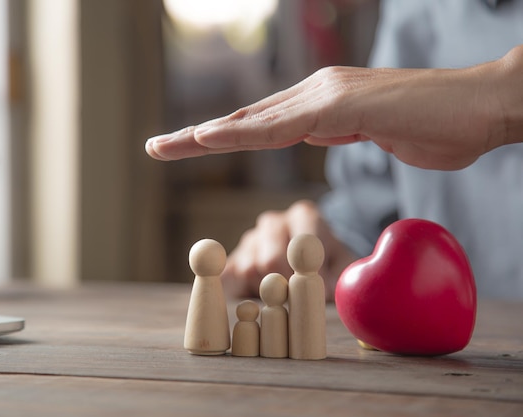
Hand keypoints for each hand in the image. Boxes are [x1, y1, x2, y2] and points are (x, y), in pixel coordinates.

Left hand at [146, 45, 522, 169]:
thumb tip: (317, 135)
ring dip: (203, 136)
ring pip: (253, 120)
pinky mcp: (342, 105)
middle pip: (244, 119)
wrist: (482, 108)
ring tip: (163, 147)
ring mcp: (327, 96)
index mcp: (322, 103)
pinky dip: (242, 135)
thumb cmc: (436, 127)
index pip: (259, 124)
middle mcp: (317, 93)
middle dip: (194, 137)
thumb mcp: (374, 136)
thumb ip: (340, 133)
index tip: (186, 148)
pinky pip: (281, 126)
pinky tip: (209, 139)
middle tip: (154, 147)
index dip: (220, 136)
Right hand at [221, 200, 356, 301]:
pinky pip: (233, 278)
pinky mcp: (233, 258)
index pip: (302, 242)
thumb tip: (326, 290)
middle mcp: (273, 222)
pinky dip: (246, 293)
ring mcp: (251, 239)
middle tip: (299, 302)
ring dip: (268, 292)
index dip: (309, 271)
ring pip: (251, 271)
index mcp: (304, 215)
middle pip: (272, 259)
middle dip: (286, 286)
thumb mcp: (342, 265)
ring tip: (284, 295)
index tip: (315, 289)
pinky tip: (262, 297)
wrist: (307, 264)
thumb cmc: (329, 263)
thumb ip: (339, 275)